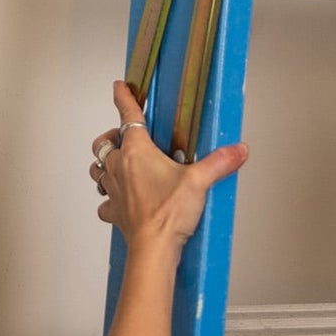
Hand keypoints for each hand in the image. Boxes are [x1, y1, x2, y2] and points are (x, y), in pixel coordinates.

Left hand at [88, 79, 247, 252]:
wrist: (153, 248)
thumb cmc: (169, 212)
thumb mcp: (199, 181)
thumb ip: (219, 162)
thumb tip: (239, 150)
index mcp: (137, 151)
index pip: (128, 116)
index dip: (123, 98)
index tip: (119, 86)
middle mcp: (119, 167)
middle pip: (103, 143)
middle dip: (110, 136)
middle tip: (122, 136)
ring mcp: (113, 190)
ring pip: (97, 170)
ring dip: (104, 165)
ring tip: (118, 165)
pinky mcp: (114, 211)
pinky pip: (104, 202)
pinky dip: (109, 199)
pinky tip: (120, 201)